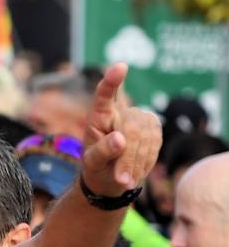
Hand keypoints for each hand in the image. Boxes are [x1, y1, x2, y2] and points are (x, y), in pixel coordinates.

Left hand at [81, 63, 160, 195]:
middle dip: (127, 156)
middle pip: (131, 129)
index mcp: (99, 116)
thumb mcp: (92, 164)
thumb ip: (101, 152)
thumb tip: (119, 140)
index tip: (120, 66)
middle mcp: (120, 111)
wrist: (112, 179)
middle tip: (121, 179)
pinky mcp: (153, 127)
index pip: (104, 95)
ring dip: (137, 162)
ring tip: (125, 178)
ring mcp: (139, 118)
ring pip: (146, 137)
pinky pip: (156, 142)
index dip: (111, 81)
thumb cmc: (97, 168)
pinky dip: (146, 160)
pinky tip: (136, 169)